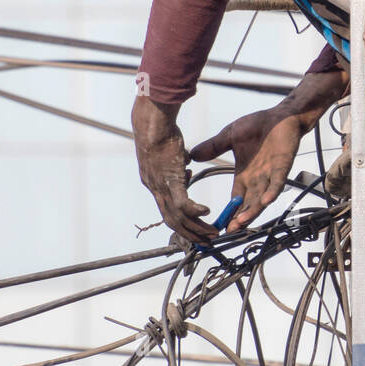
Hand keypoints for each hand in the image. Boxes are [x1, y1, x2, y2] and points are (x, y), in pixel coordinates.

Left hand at [131, 95, 219, 244]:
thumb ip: (177, 160)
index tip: (195, 228)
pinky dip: (196, 211)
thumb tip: (185, 161)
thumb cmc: (159, 130)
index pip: (167, 209)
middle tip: (206, 241)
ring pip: (179, 217)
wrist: (152, 124)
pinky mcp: (170, 181)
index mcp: (153, 183)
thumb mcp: (169, 151)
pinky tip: (207, 212)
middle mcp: (155, 189)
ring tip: (213, 232)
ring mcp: (161, 187)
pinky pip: (183, 203)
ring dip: (197, 227)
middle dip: (191, 234)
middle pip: (173, 221)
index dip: (181, 222)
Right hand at [189, 106, 303, 232]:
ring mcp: (270, 174)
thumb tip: (192, 154)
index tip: (219, 226)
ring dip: (252, 210)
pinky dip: (271, 192)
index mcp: (244, 174)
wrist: (279, 116)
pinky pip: (277, 182)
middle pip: (248, 204)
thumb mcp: (229, 136)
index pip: (236, 199)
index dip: (229, 212)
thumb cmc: (257, 125)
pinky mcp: (282, 166)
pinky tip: (265, 200)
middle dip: (239, 218)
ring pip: (261, 198)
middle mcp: (257, 178)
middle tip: (228, 232)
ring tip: (241, 222)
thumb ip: (213, 147)